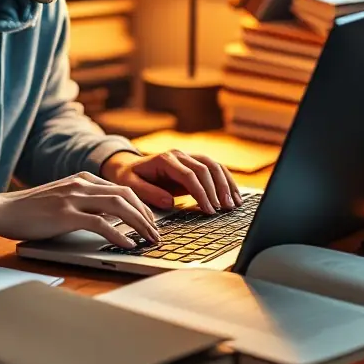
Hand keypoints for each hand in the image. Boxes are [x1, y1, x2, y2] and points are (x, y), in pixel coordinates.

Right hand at [0, 172, 159, 247]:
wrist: (3, 211)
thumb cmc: (30, 210)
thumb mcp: (62, 199)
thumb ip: (85, 203)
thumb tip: (111, 219)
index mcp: (82, 179)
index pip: (123, 189)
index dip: (142, 206)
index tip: (152, 222)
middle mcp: (81, 184)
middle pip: (126, 195)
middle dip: (147, 215)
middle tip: (157, 233)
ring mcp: (73, 198)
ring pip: (118, 206)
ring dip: (139, 224)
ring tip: (150, 239)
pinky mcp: (65, 214)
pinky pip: (100, 223)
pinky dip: (118, 234)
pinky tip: (128, 244)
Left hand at [100, 150, 241, 214]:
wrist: (129, 166)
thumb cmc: (130, 177)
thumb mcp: (131, 185)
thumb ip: (148, 193)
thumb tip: (170, 202)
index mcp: (165, 159)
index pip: (189, 175)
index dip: (201, 192)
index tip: (208, 209)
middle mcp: (179, 154)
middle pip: (205, 169)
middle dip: (217, 190)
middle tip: (224, 209)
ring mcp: (188, 157)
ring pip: (214, 166)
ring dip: (226, 184)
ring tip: (233, 204)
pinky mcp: (194, 163)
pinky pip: (215, 168)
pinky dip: (226, 181)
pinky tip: (234, 195)